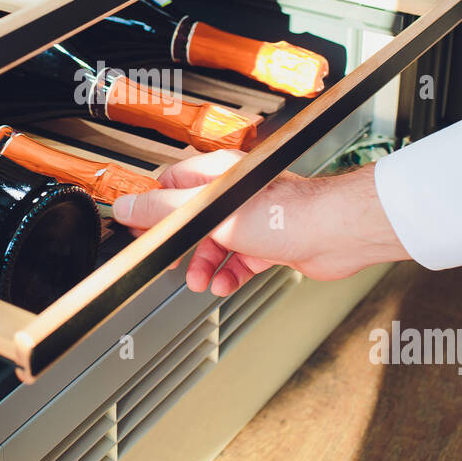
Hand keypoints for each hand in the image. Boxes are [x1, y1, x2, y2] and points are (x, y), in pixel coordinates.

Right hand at [111, 151, 409, 296]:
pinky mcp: (270, 244)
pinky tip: (226, 284)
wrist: (333, 234)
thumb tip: (127, 206)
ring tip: (200, 280)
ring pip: (216, 244)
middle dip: (180, 245)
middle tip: (170, 261)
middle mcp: (234, 195)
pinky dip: (230, 275)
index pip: (171, 186)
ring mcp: (253, 220)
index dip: (154, 210)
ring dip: (204, 265)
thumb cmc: (284, 213)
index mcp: (217, 176)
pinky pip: (240, 261)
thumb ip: (165, 210)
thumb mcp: (211, 212)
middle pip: (192, 220)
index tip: (141, 231)